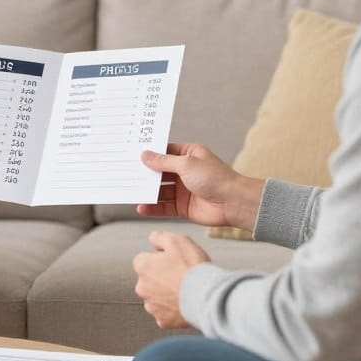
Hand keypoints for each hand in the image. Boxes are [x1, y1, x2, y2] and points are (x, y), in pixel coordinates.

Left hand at [133, 230, 209, 328]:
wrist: (207, 296)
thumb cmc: (192, 267)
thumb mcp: (177, 240)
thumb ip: (159, 237)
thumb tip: (153, 239)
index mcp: (142, 266)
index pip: (144, 259)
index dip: (159, 258)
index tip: (173, 261)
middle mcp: (141, 287)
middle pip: (149, 279)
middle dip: (161, 277)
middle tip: (181, 275)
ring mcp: (152, 305)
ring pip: (156, 297)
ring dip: (166, 294)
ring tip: (184, 289)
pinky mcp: (163, 320)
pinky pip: (165, 313)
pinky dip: (173, 309)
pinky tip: (184, 302)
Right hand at [138, 143, 263, 231]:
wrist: (233, 203)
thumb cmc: (216, 178)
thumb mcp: (186, 164)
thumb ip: (164, 162)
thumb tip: (146, 155)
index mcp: (189, 155)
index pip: (164, 152)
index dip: (149, 154)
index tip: (132, 155)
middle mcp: (185, 172)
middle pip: (159, 173)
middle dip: (145, 175)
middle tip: (126, 174)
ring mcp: (184, 190)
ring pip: (160, 191)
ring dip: (147, 192)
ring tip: (131, 193)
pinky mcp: (183, 207)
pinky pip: (164, 207)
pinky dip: (153, 207)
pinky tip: (142, 207)